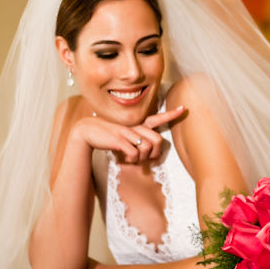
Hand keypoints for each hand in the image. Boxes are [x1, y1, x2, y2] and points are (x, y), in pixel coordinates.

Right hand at [70, 106, 184, 163]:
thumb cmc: (107, 135)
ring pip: (147, 148)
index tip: (183, 108)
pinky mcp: (119, 140)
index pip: (157, 118)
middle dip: (156, 154)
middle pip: (157, 140)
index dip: (171, 114)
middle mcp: (134, 126)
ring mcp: (127, 132)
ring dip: (142, 158)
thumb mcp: (124, 135)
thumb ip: (136, 141)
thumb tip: (148, 155)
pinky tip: (124, 158)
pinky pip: (134, 154)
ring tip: (133, 159)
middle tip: (148, 159)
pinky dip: (131, 160)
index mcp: (137, 124)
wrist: (87, 131)